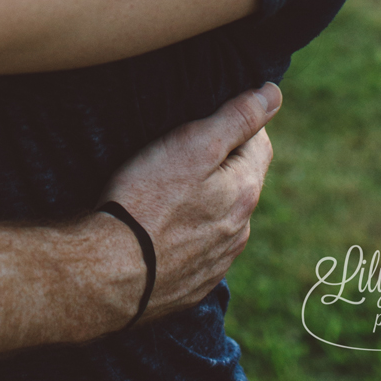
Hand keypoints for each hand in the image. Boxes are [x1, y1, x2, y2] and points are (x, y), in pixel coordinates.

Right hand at [101, 83, 278, 320]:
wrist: (106, 277)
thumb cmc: (145, 202)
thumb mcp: (193, 145)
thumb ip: (238, 118)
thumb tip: (274, 94)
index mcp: (245, 192)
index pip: (259, 144)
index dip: (235, 127)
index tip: (204, 124)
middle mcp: (239, 231)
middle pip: (240, 183)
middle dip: (219, 166)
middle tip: (179, 156)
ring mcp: (217, 262)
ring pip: (220, 218)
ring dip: (204, 203)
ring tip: (165, 194)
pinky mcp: (192, 286)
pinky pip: (198, 251)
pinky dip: (186, 237)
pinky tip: (159, 231)